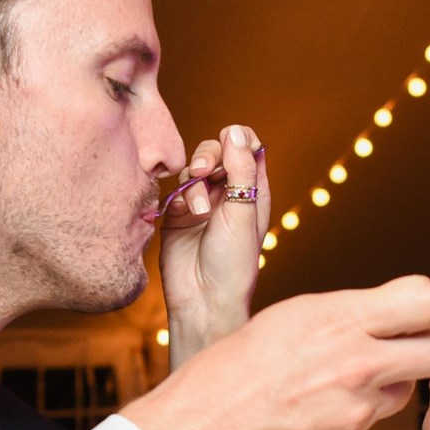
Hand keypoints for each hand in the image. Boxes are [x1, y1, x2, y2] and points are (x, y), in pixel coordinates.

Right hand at [122, 277, 429, 429]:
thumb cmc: (229, 372)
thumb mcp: (285, 320)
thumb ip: (344, 317)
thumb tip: (389, 317)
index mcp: (338, 319)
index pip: (427, 298)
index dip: (426, 307)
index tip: (412, 315)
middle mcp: (357, 363)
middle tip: (409, 352)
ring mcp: (357, 412)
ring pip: (404, 392)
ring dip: (383, 389)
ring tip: (330, 388)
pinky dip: (347, 424)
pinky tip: (306, 421)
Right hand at [157, 124, 268, 361]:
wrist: (203, 299)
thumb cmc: (233, 264)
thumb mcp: (243, 213)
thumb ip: (241, 170)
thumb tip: (237, 130)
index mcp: (254, 190)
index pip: (248, 147)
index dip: (238, 140)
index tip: (231, 149)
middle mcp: (229, 192)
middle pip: (217, 150)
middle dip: (209, 156)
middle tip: (203, 172)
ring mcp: (202, 201)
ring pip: (193, 168)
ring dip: (193, 181)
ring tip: (197, 209)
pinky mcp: (178, 213)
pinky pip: (175, 188)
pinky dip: (179, 195)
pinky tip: (183, 213)